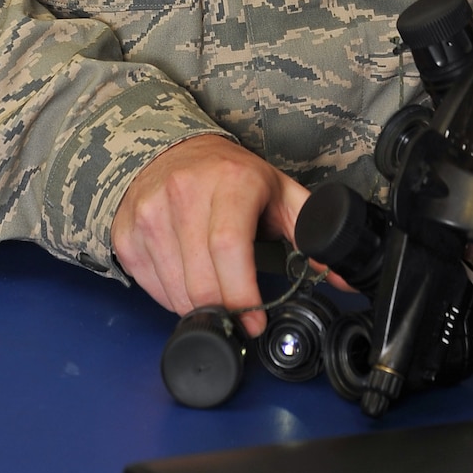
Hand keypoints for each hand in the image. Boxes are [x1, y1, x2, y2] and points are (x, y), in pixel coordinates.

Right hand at [111, 133, 309, 335]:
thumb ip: (311, 231)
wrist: (169, 150)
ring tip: (216, 296)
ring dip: (199, 308)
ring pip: (175, 289)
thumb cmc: (229, 175)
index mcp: (229, 182)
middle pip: (201, 279)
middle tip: (239, 321)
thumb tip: (344, 277)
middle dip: (224, 313)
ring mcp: (150, 213)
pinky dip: (172, 297)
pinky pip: (151, 286)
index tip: (254, 321)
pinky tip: (188, 280)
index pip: (229, 247)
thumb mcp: (276, 191)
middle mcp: (183, 193)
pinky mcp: (128, 232)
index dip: (242, 295)